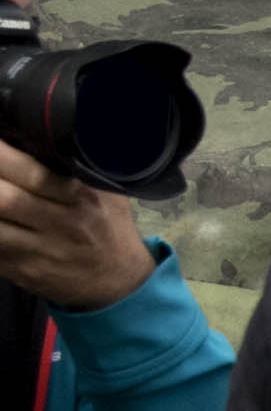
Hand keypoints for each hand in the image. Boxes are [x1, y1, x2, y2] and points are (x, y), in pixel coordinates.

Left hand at [0, 0, 154, 311]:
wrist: (119, 284)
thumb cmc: (107, 229)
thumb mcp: (108, 190)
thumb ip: (78, 163)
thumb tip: (51, 127)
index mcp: (81, 199)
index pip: (35, 173)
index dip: (2, 154)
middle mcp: (61, 225)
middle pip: (6, 198)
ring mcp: (40, 251)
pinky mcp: (23, 271)